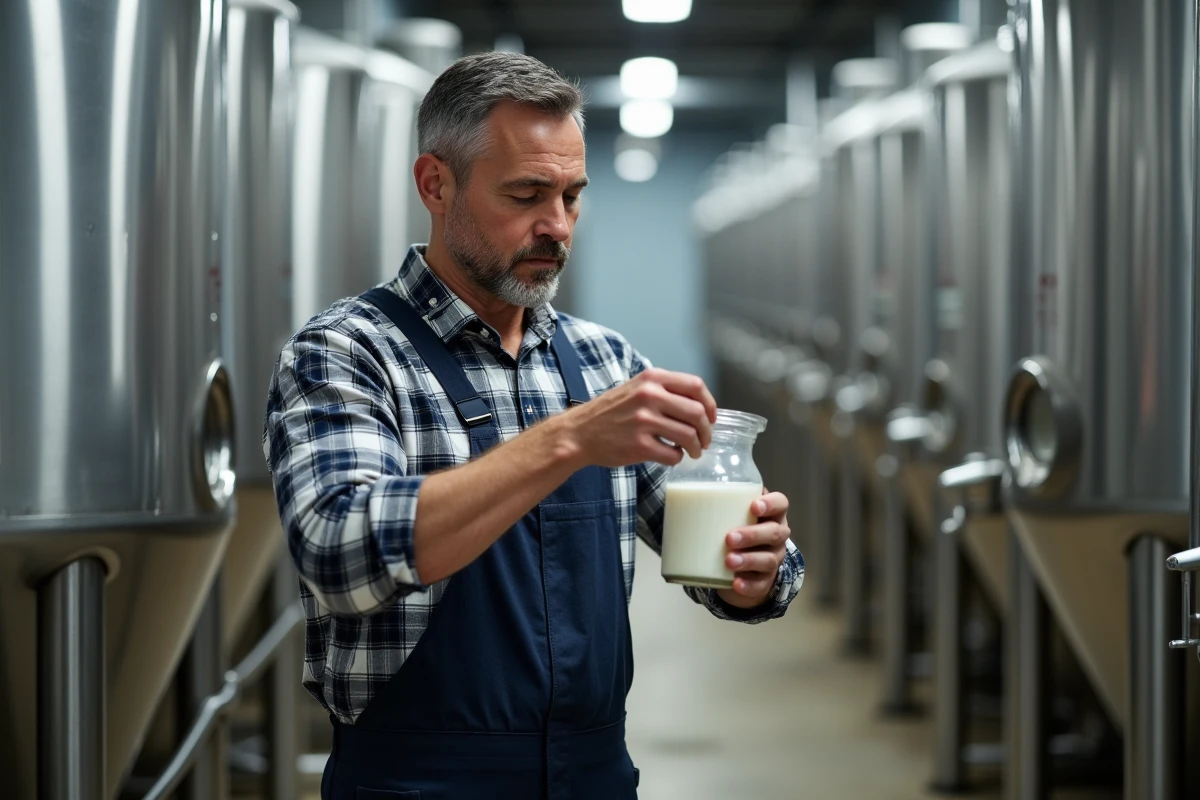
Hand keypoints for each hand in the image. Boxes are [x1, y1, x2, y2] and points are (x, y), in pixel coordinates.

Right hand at [559, 367, 716, 467]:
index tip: (711, 417)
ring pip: (688, 436)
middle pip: (697, 413)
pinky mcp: (639, 445)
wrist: (579, 432)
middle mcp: (649, 396)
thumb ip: (664, 391)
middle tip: (705, 440)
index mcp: (652, 378)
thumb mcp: (635, 388)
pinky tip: (671, 455)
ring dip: (696, 447)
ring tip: (693, 452)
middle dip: (707, 431)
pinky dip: (677, 458)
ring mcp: (644, 421)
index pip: (696, 386)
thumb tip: (699, 407)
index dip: (710, 404)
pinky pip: (673, 454)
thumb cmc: (610, 412)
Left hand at [717, 490, 789, 609]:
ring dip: (748, 560)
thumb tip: (676, 489)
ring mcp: (773, 559)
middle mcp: (776, 536)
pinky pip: (760, 584)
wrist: (740, 565)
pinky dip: (747, 585)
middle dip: (752, 535)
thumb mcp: (729, 515)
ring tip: (728, 561)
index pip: (780, 504)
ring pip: (768, 560)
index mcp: (770, 515)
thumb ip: (715, 503)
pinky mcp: (764, 581)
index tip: (754, 506)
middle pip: (774, 533)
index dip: (771, 504)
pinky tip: (735, 583)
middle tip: (729, 538)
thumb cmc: (734, 530)